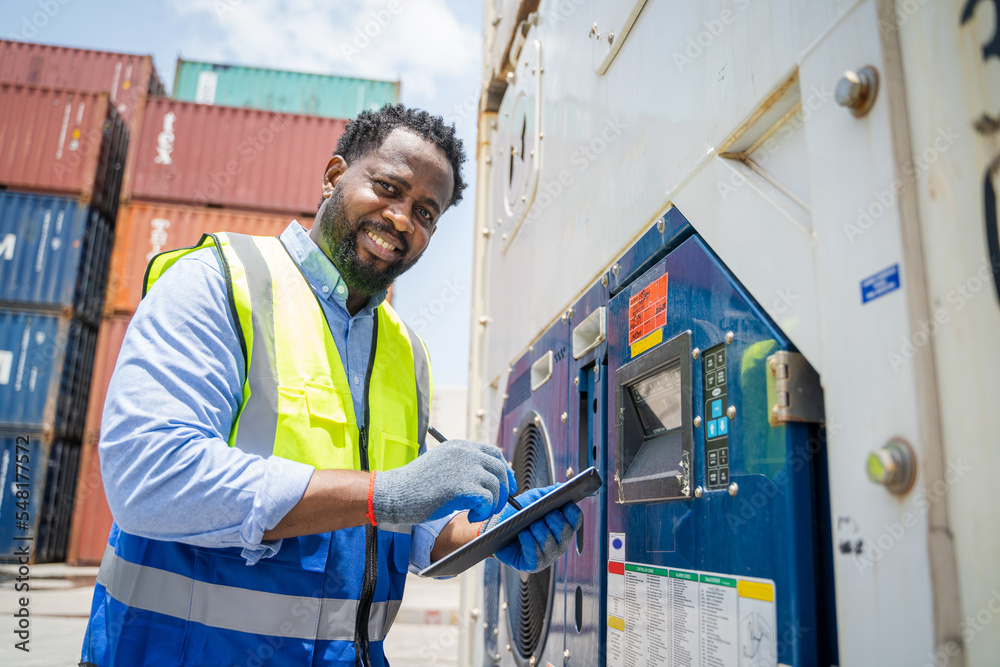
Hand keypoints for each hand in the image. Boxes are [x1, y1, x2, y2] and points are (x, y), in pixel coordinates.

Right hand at [372, 439, 516, 524]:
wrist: (393, 494)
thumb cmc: (415, 485)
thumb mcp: (443, 466)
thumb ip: (463, 466)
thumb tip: (490, 479)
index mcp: (460, 447)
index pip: (494, 453)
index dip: (505, 471)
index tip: (506, 487)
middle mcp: (464, 453)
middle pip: (500, 469)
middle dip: (503, 490)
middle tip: (496, 506)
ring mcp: (463, 468)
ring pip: (495, 487)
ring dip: (492, 504)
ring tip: (478, 513)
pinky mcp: (461, 487)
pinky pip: (487, 500)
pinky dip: (483, 512)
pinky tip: (470, 516)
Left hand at [480, 485, 582, 572]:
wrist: (496, 527)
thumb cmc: (517, 514)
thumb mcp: (533, 499)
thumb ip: (548, 493)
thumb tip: (561, 487)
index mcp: (562, 526)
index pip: (576, 520)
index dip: (573, 512)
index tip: (564, 503)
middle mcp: (559, 542)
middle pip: (566, 531)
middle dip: (554, 520)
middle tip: (541, 515)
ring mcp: (548, 555)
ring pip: (551, 543)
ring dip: (539, 531)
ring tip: (529, 525)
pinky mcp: (534, 565)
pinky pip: (537, 556)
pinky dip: (529, 543)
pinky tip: (523, 534)